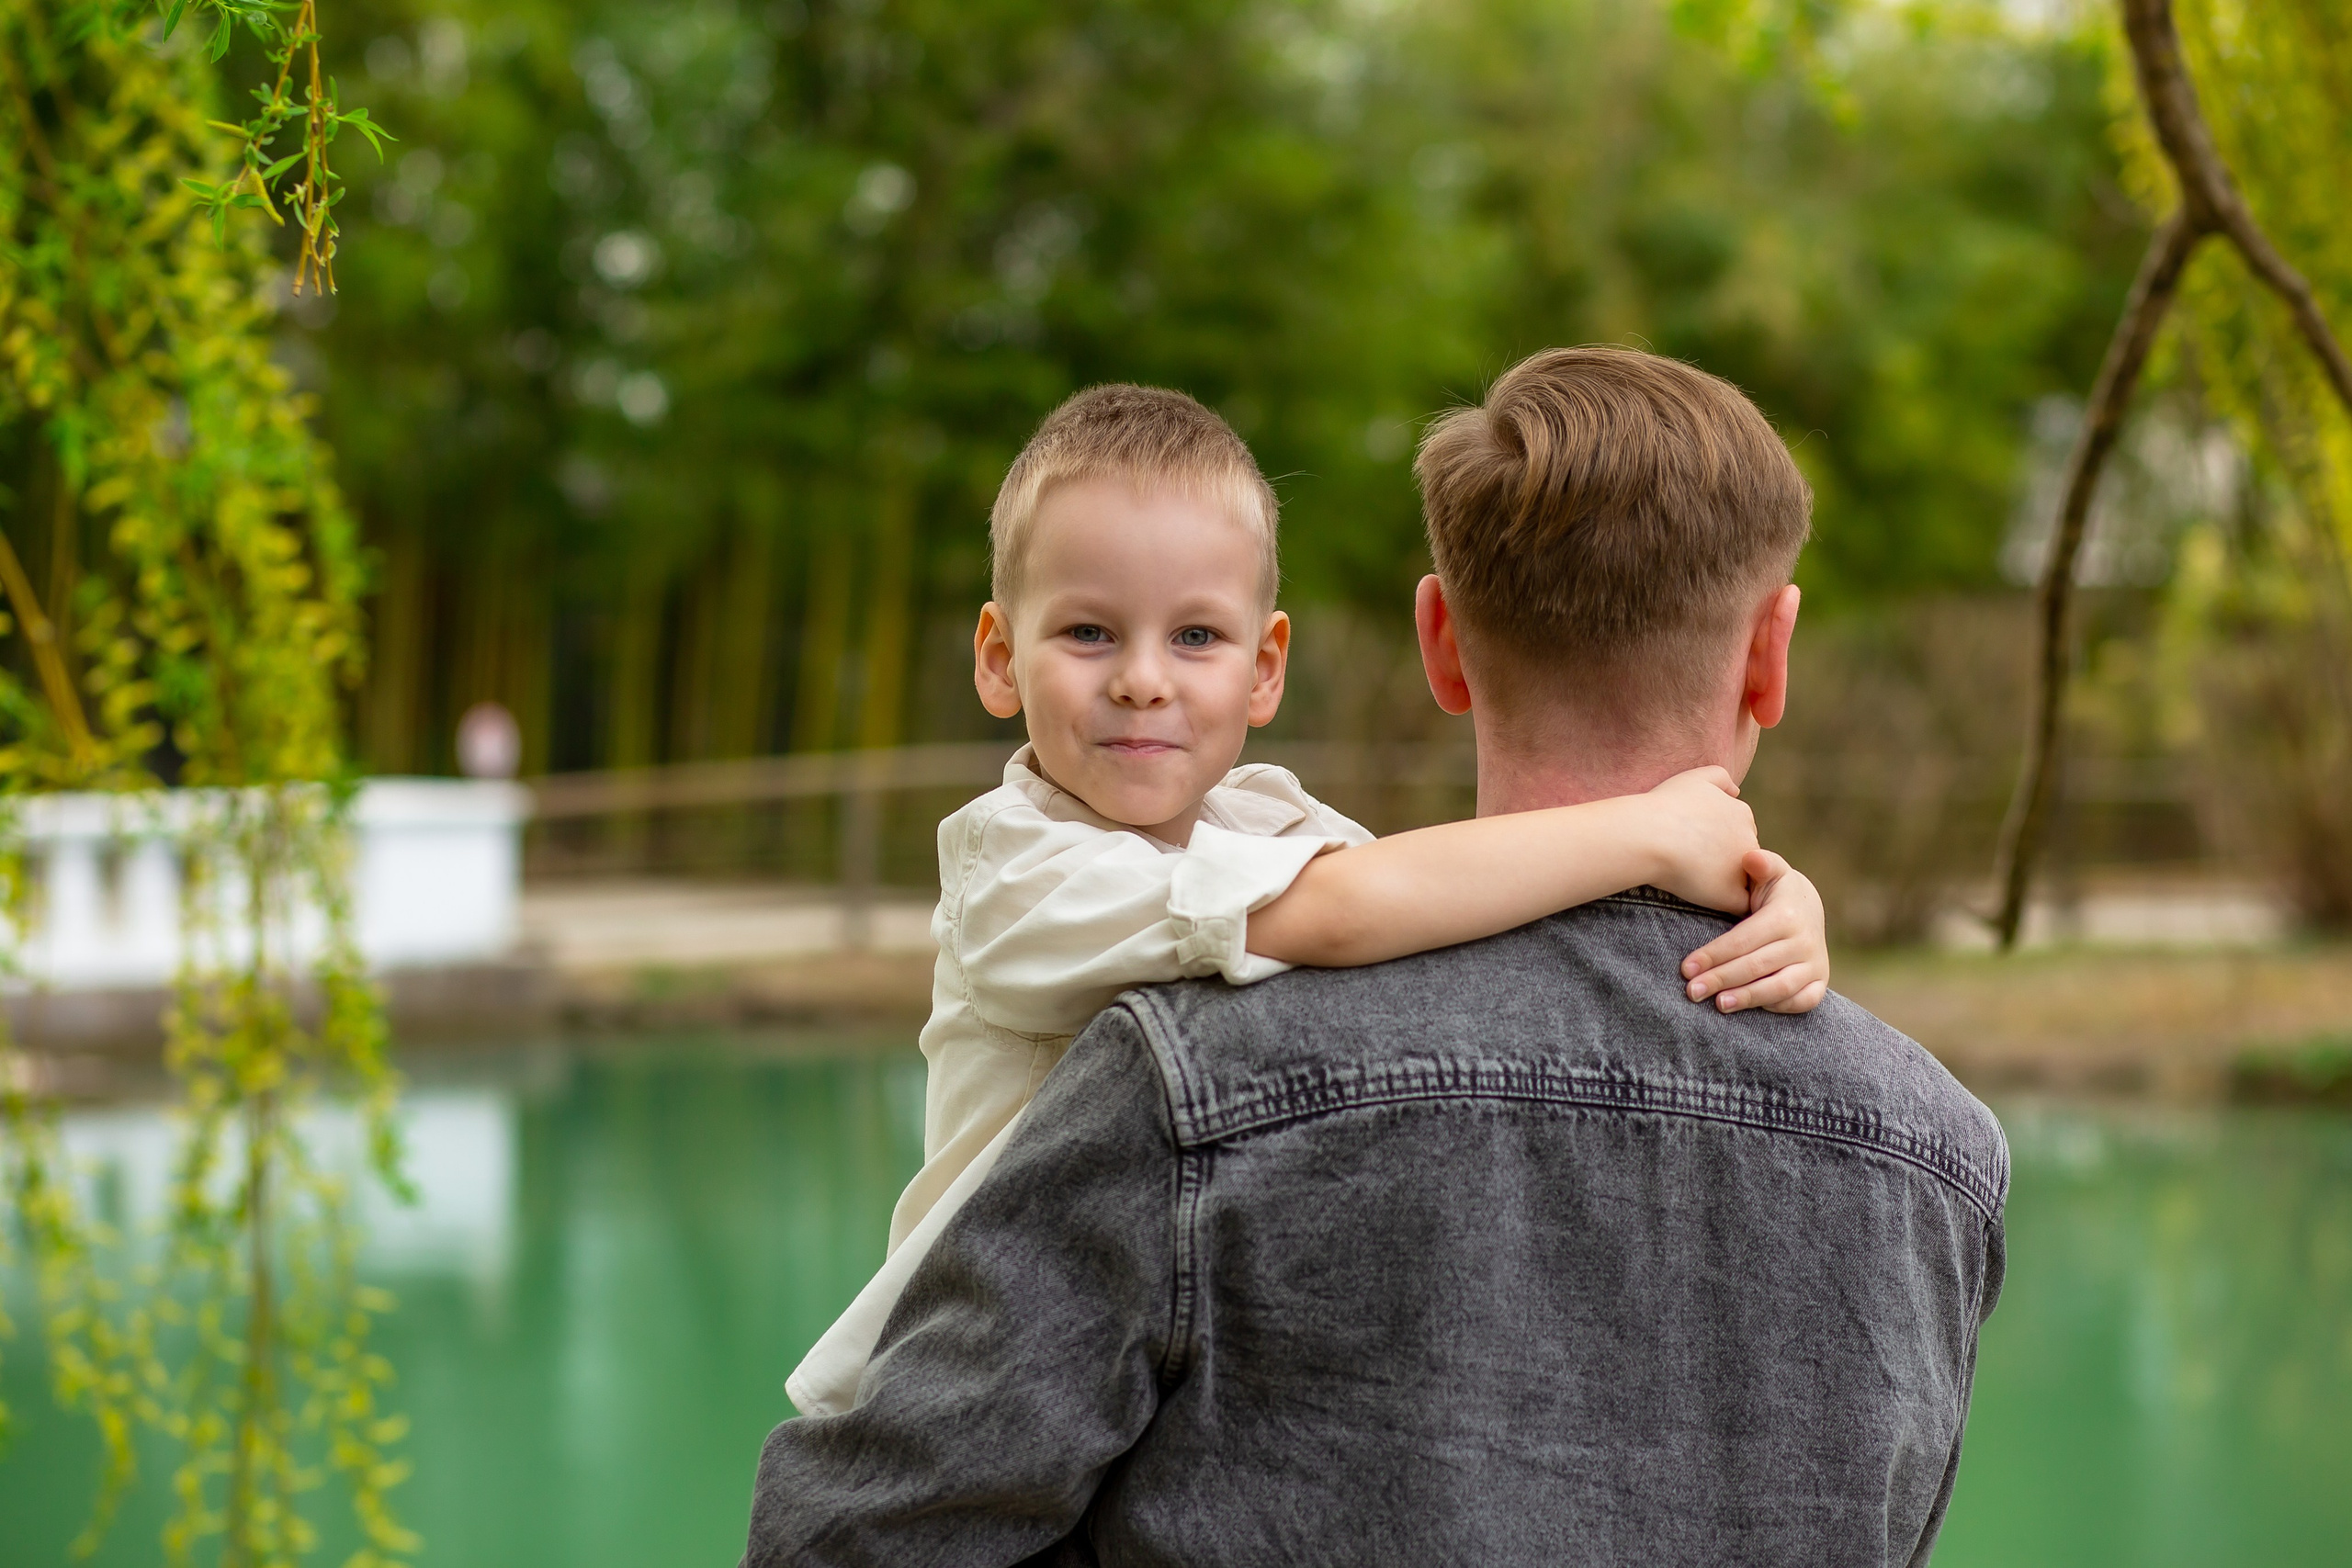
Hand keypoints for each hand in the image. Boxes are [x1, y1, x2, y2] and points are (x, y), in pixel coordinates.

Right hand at [1641, 767, 1758, 913]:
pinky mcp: (1731, 894)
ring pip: (1739, 881)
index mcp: (1741, 813)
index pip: (1737, 833)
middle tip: (1688, 863)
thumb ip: (1720, 778)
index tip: (1691, 844)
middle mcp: (1748, 838)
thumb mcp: (1694, 778)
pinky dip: (1719, 904)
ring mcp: (1742, 868)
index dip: (1715, 842)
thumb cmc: (1664, 807)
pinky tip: (1698, 898)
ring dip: (1721, 883)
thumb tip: (1736, 791)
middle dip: (1722, 862)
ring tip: (1689, 881)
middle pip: (1741, 857)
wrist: (1649, 834)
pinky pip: (1733, 905)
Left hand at [1679, 850, 1830, 1013]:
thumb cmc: (1777, 892)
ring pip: (1779, 987)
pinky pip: (1801, 1001)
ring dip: (1747, 997)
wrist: (1810, 909)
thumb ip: (1761, 864)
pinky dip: (1777, 1006)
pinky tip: (1749, 1007)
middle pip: (1756, 965)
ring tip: (1718, 1004)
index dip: (1714, 955)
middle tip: (1692, 991)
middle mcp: (1805, 941)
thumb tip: (1750, 857)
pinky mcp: (1820, 982)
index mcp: (1786, 915)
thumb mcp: (1771, 872)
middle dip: (1721, 979)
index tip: (1686, 968)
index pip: (1744, 940)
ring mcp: (1815, 964)